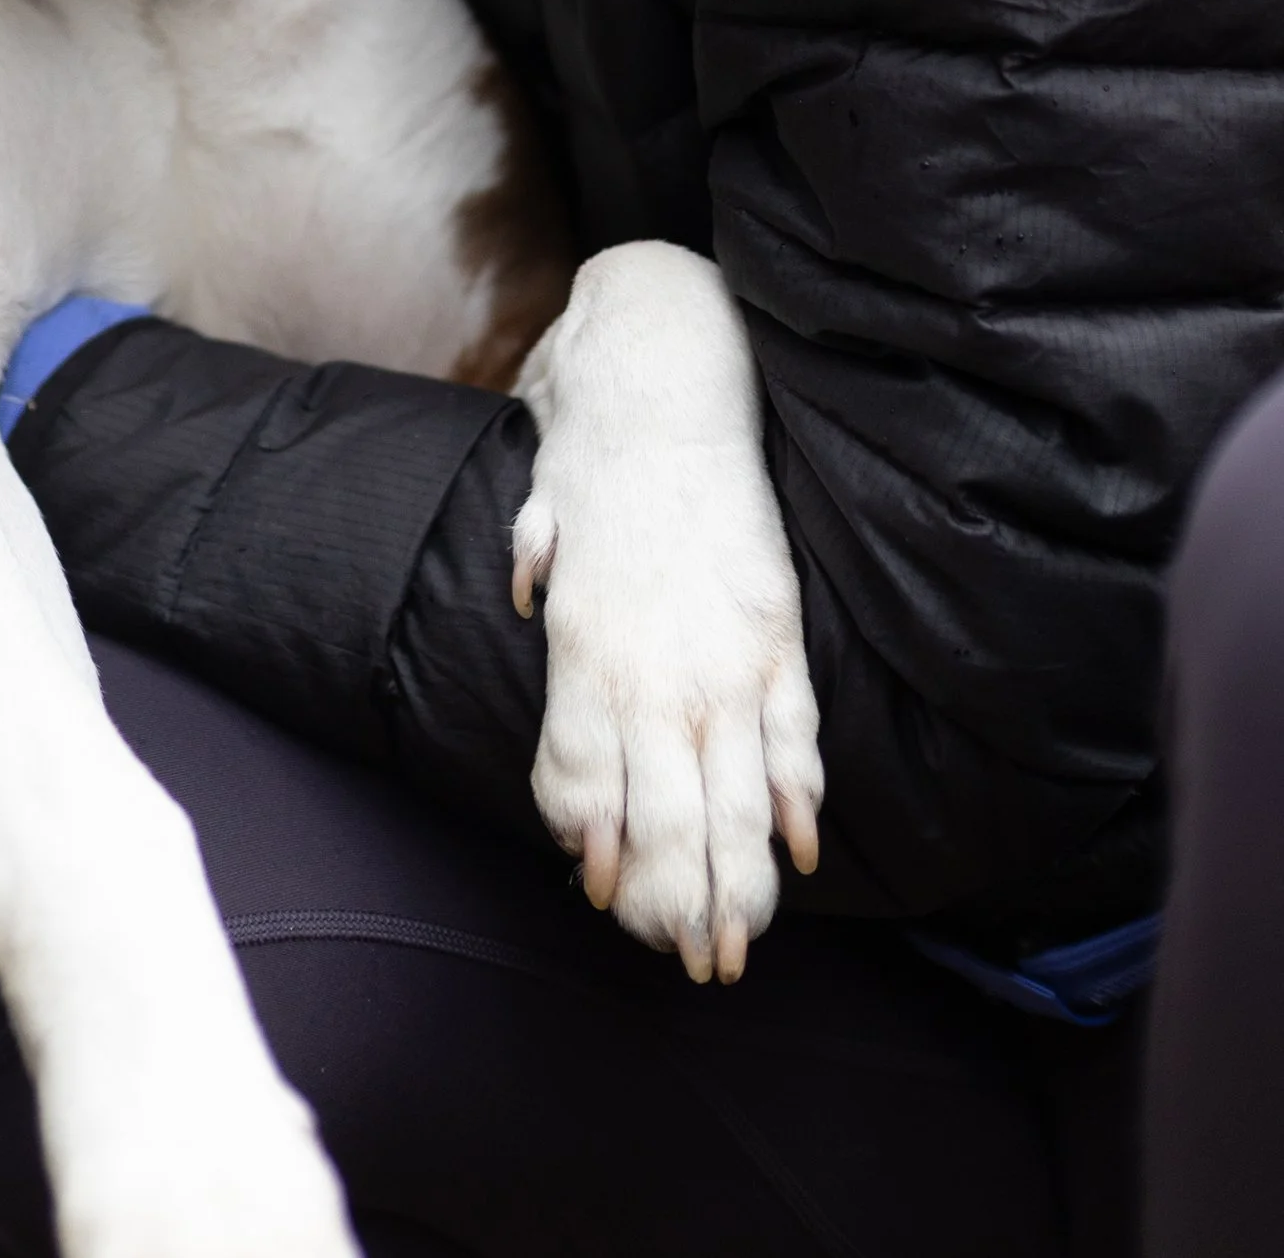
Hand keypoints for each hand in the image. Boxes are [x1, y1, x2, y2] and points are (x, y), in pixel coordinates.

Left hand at [510, 243, 822, 984]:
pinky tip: (803, 850)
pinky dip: (799, 794)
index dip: (597, 845)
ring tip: (741, 944)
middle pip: (666, 811)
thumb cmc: (597, 446)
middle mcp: (654, 664)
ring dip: (739, 877)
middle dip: (676, 897)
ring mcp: (723, 652)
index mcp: (584, 642)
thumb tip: (530, 604)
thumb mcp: (544, 518)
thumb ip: (541, 575)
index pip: (585, 776)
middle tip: (690, 964)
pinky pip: (793, 729)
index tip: (606, 901)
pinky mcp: (777, 627)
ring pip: (735, 794)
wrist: (668, 370)